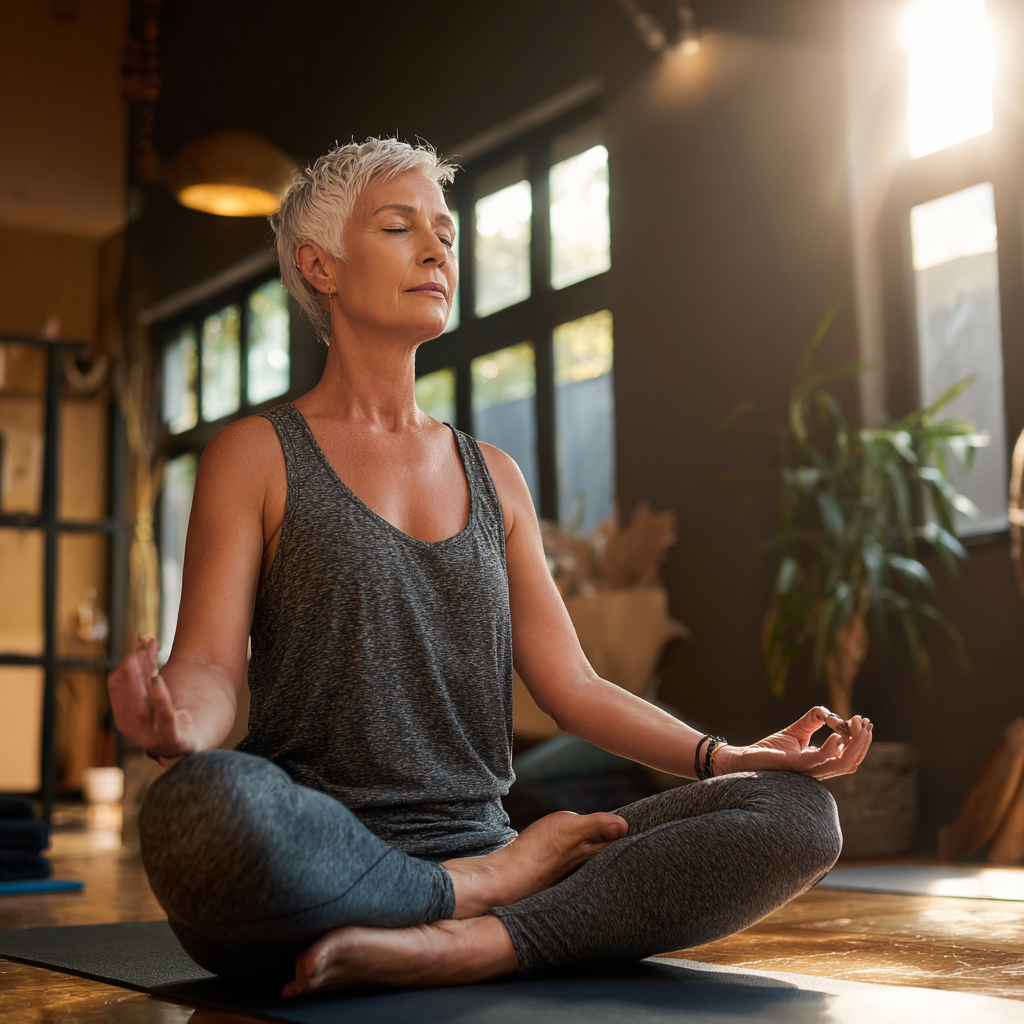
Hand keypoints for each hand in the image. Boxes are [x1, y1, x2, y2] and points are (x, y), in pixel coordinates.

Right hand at [107, 637, 195, 760]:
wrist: (192, 743)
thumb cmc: (167, 715)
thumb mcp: (156, 691)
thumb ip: (150, 667)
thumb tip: (145, 637)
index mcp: (124, 716)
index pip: (118, 686)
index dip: (128, 663)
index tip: (145, 640)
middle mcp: (134, 729)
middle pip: (130, 695)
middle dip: (132, 671)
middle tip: (138, 649)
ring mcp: (152, 738)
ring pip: (141, 707)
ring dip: (139, 680)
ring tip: (139, 658)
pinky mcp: (174, 740)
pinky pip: (165, 718)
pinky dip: (160, 699)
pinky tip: (157, 680)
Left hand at [718, 707, 872, 779]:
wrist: (746, 758)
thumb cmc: (772, 748)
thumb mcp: (798, 730)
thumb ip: (814, 719)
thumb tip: (831, 714)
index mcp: (822, 763)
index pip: (850, 755)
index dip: (861, 740)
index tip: (863, 721)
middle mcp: (820, 770)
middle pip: (852, 761)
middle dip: (863, 741)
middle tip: (865, 722)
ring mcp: (810, 770)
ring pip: (844, 763)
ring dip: (855, 745)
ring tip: (857, 725)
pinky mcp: (797, 765)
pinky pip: (820, 760)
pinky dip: (832, 748)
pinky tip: (837, 734)